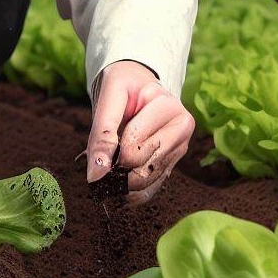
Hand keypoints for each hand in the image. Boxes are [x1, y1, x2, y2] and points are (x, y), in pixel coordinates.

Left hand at [86, 60, 194, 205]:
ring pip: (146, 181)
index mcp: (170, 107)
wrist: (137, 83)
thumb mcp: (110, 95)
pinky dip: (130, 194)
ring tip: (110, 165)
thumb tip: (95, 176)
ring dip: (121, 181)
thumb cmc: (124, 85)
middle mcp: (182, 129)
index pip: (134, 145)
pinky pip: (152, 190)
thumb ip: (102, 133)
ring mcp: (180, 148)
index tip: (103, 142)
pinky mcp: (172, 162)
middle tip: (106, 153)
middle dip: (117, 166)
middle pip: (141, 166)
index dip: (112, 151)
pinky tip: (118, 187)